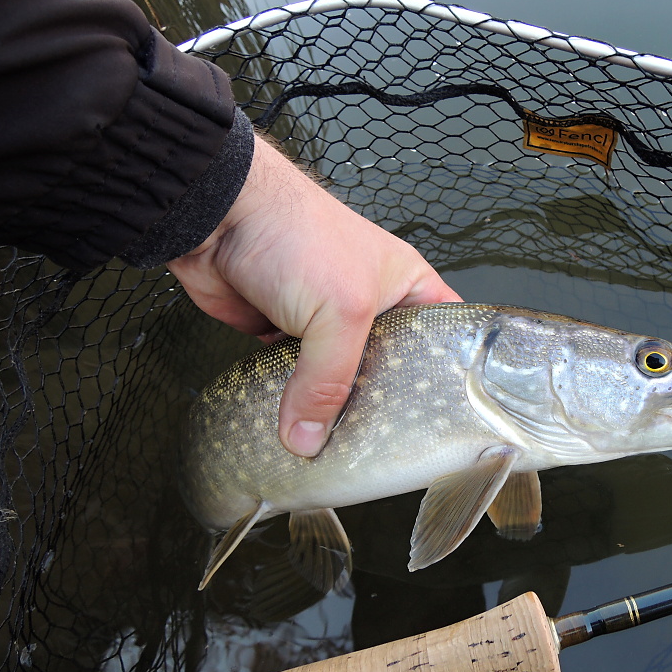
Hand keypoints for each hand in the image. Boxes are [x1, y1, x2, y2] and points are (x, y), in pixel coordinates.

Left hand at [167, 134, 461, 455]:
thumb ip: (329, 381)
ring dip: (334, 412)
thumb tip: (308, 441)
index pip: (443, 337)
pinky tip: (298, 431)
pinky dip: (294, 403)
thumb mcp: (340, 311)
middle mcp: (372, 307)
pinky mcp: (283, 335)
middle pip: (389, 372)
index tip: (449, 420)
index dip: (450, 376)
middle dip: (384, 408)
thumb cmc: (299, 235)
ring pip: (339, 382)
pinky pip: (296, 382)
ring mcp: (325, 323)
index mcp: (407, 288)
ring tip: (345, 454)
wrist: (220, 217)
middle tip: (390, 452)